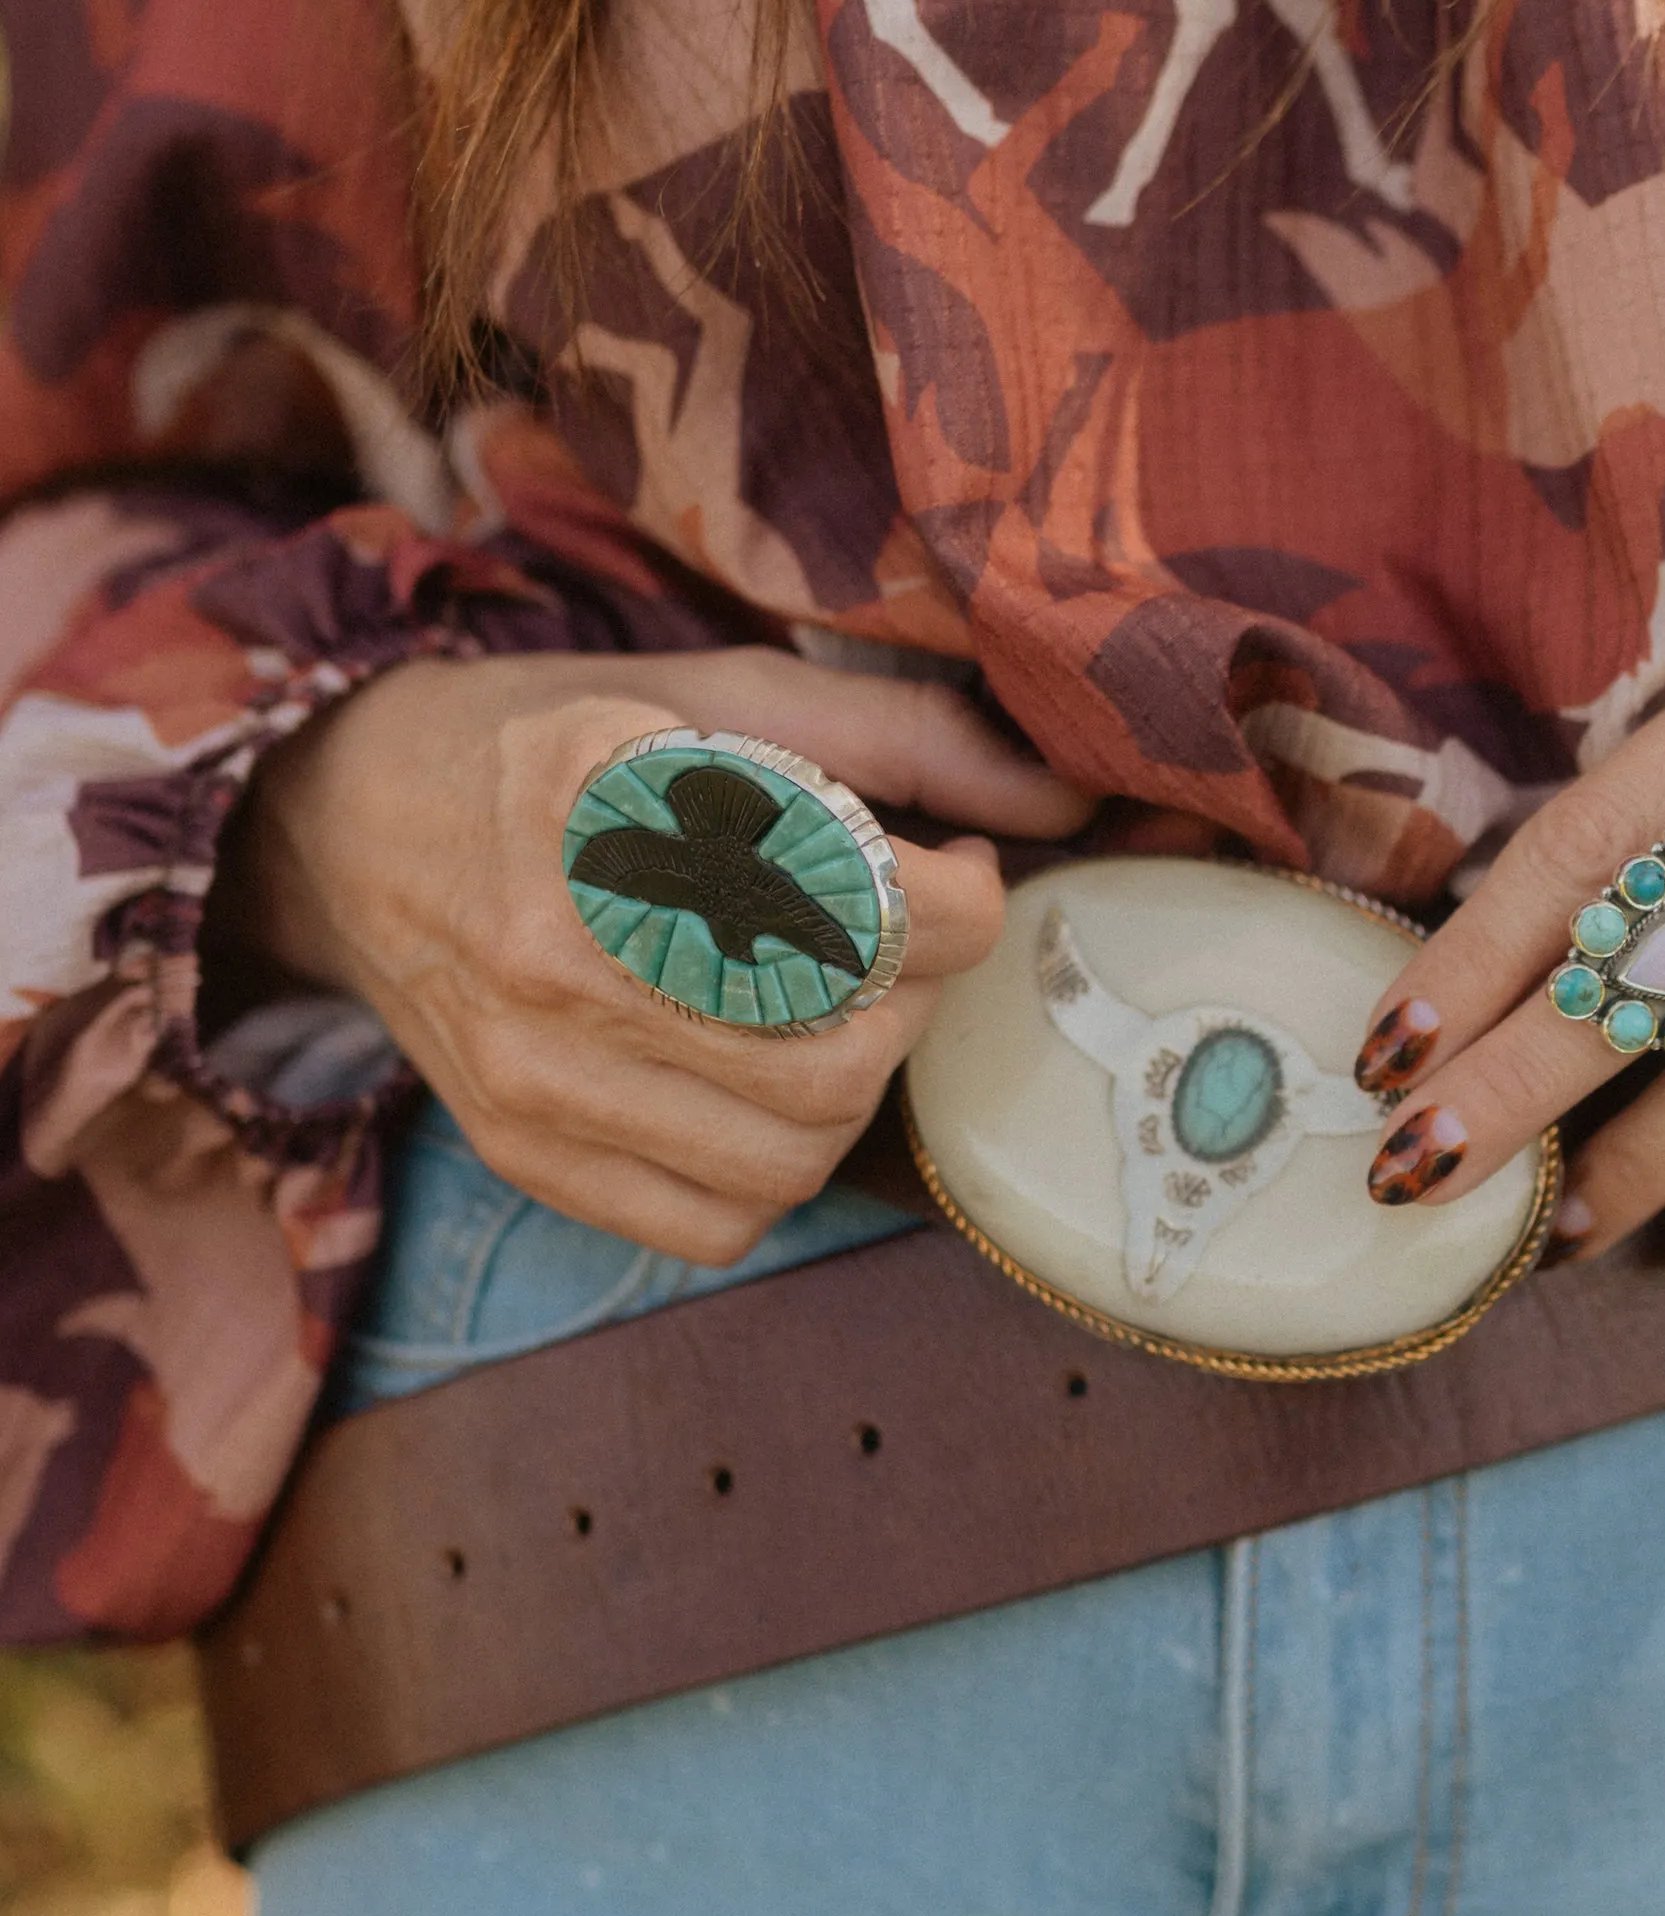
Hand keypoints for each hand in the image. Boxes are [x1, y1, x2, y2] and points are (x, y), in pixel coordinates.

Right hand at [230, 647, 1090, 1264]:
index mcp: (608, 802)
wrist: (347, 833)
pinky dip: (780, 1169)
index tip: (953, 882)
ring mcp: (532, 1073)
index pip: (862, 911)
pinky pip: (720, 1222)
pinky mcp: (524, 1154)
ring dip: (861, 1089)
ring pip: (797, 1152)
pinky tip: (762, 1086)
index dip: (959, 908)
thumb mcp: (712, 693)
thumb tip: (1066, 802)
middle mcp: (556, 952)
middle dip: (918, 1007)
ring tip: (837, 1012)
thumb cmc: (554, 749)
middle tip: (900, 952)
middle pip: (844, 1056)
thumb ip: (900, 737)